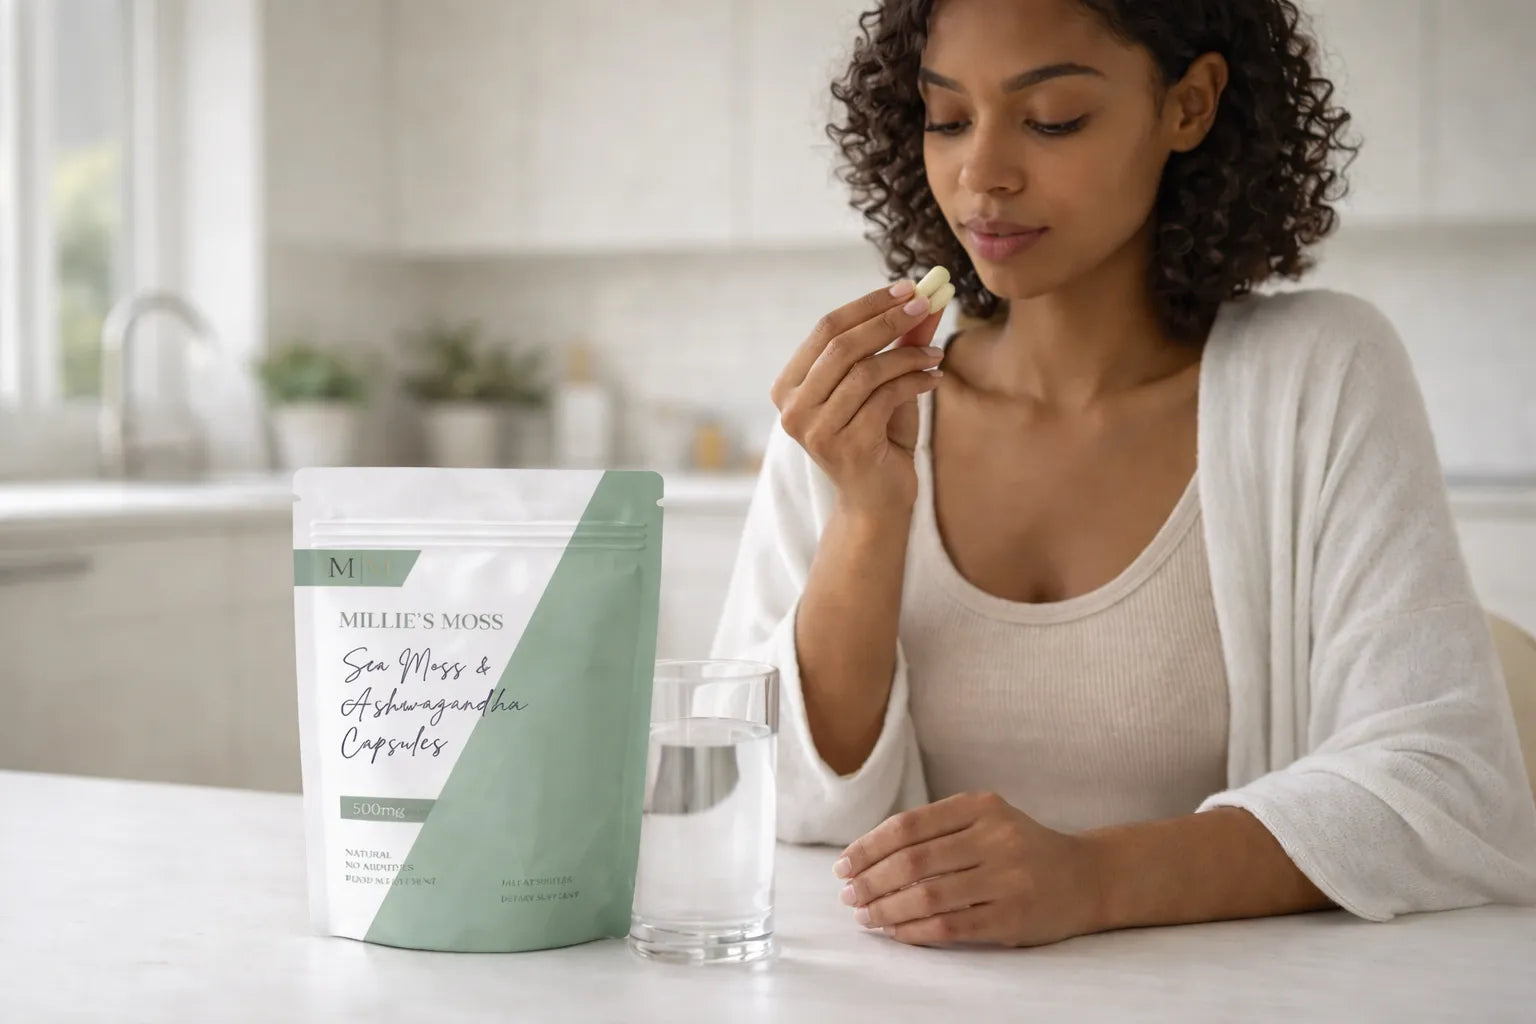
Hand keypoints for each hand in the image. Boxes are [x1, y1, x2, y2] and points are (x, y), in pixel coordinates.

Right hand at [770, 280, 946, 515]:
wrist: (877, 500)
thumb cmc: (877, 438)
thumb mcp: (882, 385)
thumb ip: (895, 344)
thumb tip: (923, 299)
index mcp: (789, 386)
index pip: (825, 329)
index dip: (867, 305)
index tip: (906, 289)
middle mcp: (793, 408)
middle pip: (841, 345)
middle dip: (888, 320)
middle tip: (925, 305)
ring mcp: (815, 430)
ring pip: (866, 371)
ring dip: (908, 354)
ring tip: (935, 353)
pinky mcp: (846, 446)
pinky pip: (885, 397)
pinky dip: (915, 381)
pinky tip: (934, 379)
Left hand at [833, 792, 1104, 947]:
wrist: (1087, 877)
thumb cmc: (1021, 848)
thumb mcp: (986, 820)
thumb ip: (937, 829)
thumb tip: (868, 854)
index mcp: (981, 807)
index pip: (909, 826)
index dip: (869, 847)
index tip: (844, 865)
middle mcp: (995, 838)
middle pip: (913, 862)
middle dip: (870, 880)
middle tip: (848, 895)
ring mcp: (1007, 879)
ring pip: (928, 896)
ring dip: (886, 909)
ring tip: (865, 916)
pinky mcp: (1013, 917)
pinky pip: (951, 926)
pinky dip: (915, 931)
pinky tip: (895, 931)